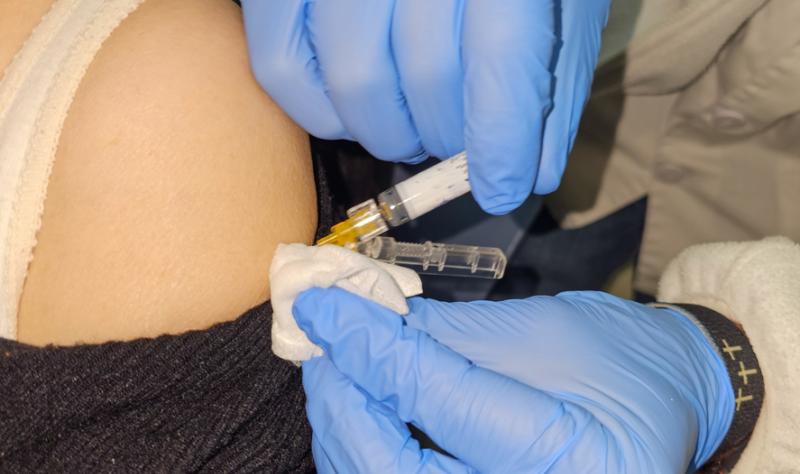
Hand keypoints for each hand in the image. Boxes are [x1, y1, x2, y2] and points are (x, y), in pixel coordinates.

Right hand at [241, 0, 610, 213]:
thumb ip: (547, 78)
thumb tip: (526, 174)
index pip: (501, 58)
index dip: (500, 141)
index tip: (502, 186)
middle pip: (426, 77)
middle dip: (447, 135)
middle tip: (454, 138)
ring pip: (354, 81)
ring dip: (390, 132)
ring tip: (412, 125)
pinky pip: (283, 67)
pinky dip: (321, 112)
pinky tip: (355, 108)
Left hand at [294, 288, 733, 472]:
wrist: (666, 406)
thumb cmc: (621, 359)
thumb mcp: (540, 329)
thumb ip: (445, 331)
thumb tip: (363, 318)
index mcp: (572, 456)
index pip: (441, 399)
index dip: (371, 349)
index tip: (325, 308)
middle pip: (394, 470)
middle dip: (343, 405)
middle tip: (323, 348)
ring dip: (346, 430)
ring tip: (338, 372)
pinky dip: (369, 453)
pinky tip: (362, 409)